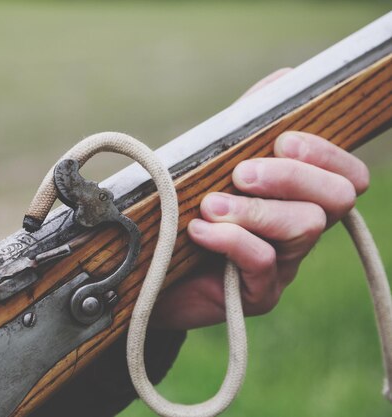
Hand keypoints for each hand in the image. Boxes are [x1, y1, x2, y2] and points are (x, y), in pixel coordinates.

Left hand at [151, 70, 369, 329]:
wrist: (149, 268)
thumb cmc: (185, 209)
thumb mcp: (215, 159)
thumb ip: (249, 122)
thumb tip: (284, 79)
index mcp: (298, 195)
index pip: (347, 174)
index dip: (327, 154)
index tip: (283, 141)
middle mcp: (300, 228)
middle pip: (337, 198)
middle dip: (292, 177)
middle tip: (242, 173)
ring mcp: (284, 264)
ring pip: (304, 228)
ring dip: (256, 209)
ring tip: (210, 204)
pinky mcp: (258, 293)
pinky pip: (263, 263)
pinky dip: (231, 239)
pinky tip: (199, 230)